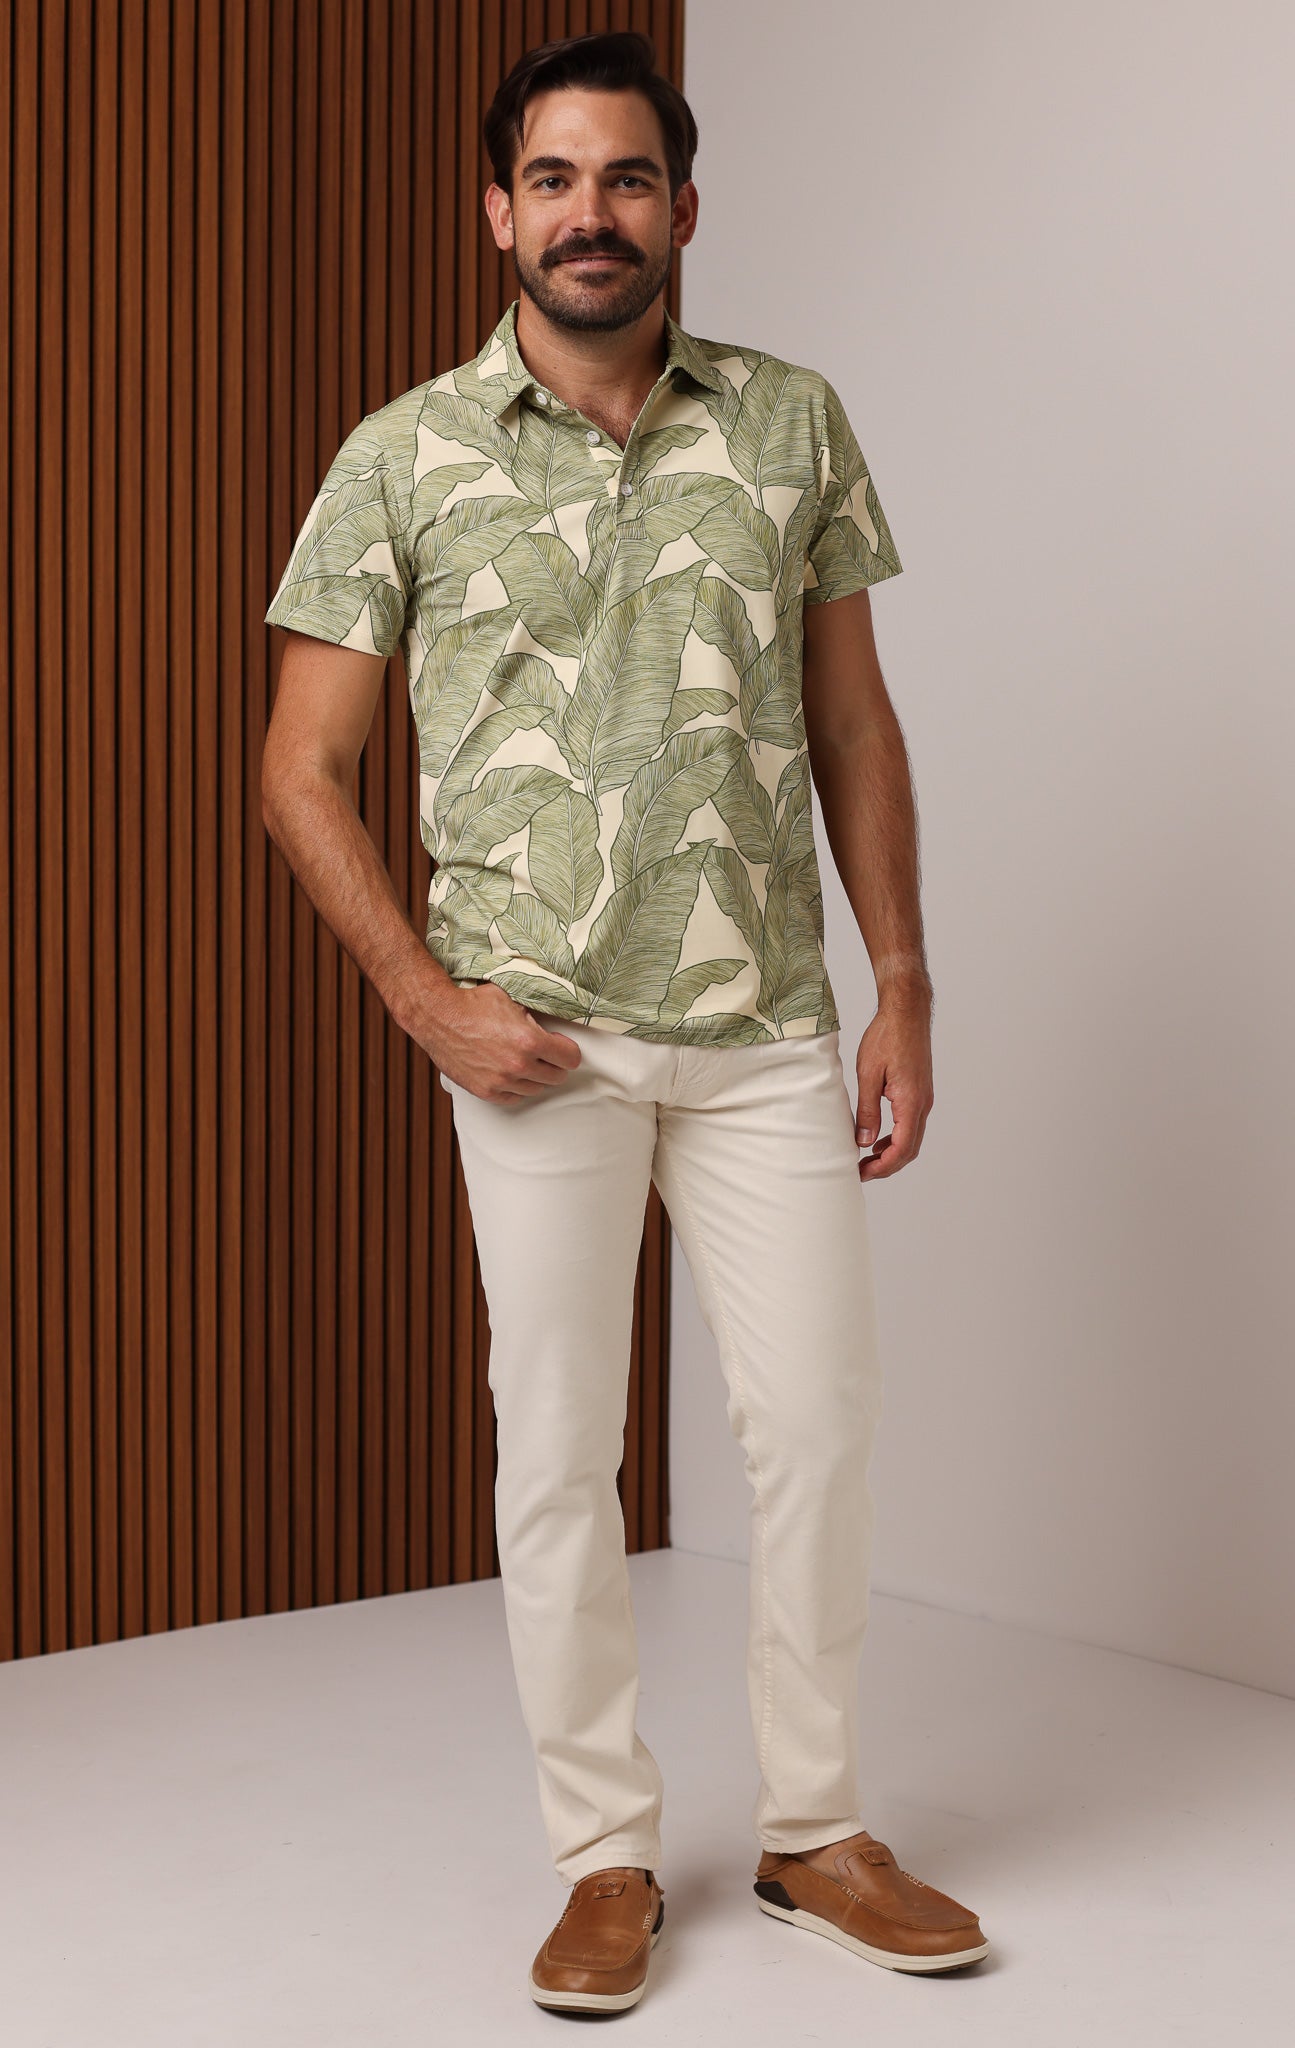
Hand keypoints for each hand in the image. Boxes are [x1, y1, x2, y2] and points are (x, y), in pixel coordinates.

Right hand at [423, 982, 582, 1102]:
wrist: (438, 1016)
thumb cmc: (473, 1002)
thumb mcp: (513, 997)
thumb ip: (538, 1011)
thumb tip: (559, 1013)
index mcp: (530, 1041)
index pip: (571, 1058)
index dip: (567, 1050)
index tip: (560, 1045)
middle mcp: (518, 1065)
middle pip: (557, 1077)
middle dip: (554, 1063)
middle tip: (543, 1053)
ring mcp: (501, 1081)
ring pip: (536, 1089)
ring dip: (535, 1076)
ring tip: (523, 1060)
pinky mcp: (485, 1091)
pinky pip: (514, 1098)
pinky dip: (515, 1087)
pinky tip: (509, 1073)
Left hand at [853, 996, 933, 1179]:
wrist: (906, 1012)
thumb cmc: (887, 1037)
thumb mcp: (868, 1074)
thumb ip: (868, 1110)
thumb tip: (865, 1141)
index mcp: (911, 1102)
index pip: (901, 1149)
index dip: (882, 1167)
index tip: (862, 1172)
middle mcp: (922, 1104)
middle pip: (910, 1150)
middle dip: (887, 1166)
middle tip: (862, 1172)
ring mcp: (924, 1098)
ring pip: (912, 1139)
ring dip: (892, 1154)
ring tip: (867, 1160)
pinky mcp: (920, 1092)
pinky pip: (911, 1124)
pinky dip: (897, 1138)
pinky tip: (879, 1139)